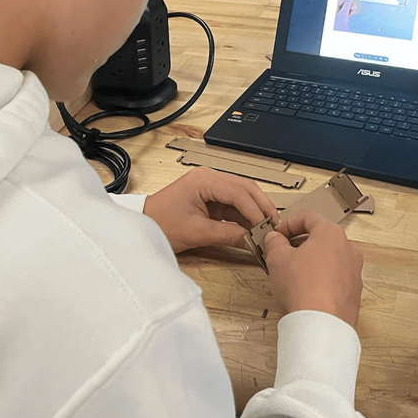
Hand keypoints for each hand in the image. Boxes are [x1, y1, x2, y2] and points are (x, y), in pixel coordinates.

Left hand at [144, 167, 279, 253]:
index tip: (267, 228)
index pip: (239, 192)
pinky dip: (245, 216)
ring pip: (242, 195)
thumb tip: (252, 240)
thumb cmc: (160, 224)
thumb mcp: (196, 233)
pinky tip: (254, 228)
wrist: (142, 225)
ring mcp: (210, 186)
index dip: (256, 211)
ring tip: (267, 229)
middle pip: (246, 188)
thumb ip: (227, 235)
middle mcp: (209, 177)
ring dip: (255, 211)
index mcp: (203, 179)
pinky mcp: (210, 197)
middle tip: (275, 225)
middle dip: (262, 206)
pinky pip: (234, 204)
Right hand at [263, 210, 363, 326]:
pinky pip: (335, 277)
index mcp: (331, 233)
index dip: (288, 223)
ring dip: (311, 261)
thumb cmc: (303, 288)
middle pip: (321, 237)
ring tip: (293, 273)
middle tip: (282, 253)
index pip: (308, 217)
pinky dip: (322, 278)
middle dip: (299, 243)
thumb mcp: (277, 258)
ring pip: (329, 257)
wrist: (321, 324)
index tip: (278, 234)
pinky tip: (307, 290)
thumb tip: (275, 238)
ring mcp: (354, 270)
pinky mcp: (354, 291)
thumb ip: (274, 242)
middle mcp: (348, 248)